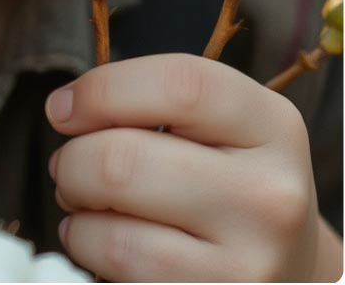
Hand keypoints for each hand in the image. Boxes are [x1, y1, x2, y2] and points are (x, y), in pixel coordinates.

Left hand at [46, 53, 323, 281]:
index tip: (63, 108)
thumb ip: (150, 99)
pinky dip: (89, 250)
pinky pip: (122, 273)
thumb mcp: (214, 122)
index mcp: (270, 124)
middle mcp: (269, 195)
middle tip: (69, 164)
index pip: (177, 84)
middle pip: (124, 160)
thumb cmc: (225, 174)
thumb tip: (65, 110)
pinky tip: (100, 238)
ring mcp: (249, 263)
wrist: (287, 260)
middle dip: (73, 160)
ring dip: (77, 212)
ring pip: (114, 232)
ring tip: (83, 201)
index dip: (101, 90)